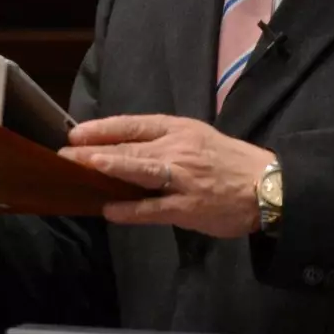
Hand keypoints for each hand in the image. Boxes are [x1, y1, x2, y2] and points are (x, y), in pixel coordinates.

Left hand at [59, 114, 273, 237]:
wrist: (266, 185)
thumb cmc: (227, 160)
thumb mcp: (196, 136)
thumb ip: (163, 139)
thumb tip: (124, 144)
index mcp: (178, 129)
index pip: (134, 124)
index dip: (104, 127)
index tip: (76, 131)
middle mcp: (178, 149)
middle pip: (131, 146)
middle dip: (96, 149)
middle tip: (66, 152)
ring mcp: (182, 178)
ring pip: (141, 170)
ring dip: (112, 167)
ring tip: (85, 166)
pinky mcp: (188, 206)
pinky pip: (154, 208)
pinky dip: (130, 209)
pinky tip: (110, 209)